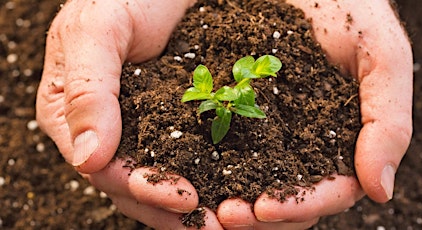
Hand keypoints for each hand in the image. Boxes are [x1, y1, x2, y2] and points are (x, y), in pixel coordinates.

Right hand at [36, 0, 222, 227]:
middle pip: (137, 186)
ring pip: (165, 177)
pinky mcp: (174, 119)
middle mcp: (108, 130)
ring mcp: (141, 127)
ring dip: (196, 204)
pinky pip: (190, 154)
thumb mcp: (98, 31)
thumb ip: (87, 91)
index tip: (186, 201)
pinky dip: (212, 174)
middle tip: (220, 225)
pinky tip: (239, 186)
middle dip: (176, 210)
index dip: (145, 190)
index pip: (107, 170)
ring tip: (234, 219)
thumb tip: (87, 160)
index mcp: (74, 118)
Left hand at [217, 0, 412, 228]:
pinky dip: (205, 163)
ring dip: (226, 197)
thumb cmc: (349, 8)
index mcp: (341, 141)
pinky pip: (220, 143)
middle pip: (285, 196)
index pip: (327, 191)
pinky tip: (185, 168)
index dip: (298, 204)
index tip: (263, 208)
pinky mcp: (234, 108)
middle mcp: (304, 142)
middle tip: (222, 216)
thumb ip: (389, 120)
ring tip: (201, 202)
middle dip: (255, 213)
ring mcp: (267, 128)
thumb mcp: (380, 54)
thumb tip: (380, 192)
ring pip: (250, 180)